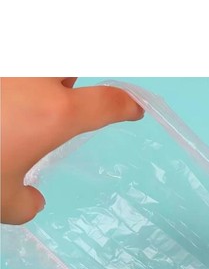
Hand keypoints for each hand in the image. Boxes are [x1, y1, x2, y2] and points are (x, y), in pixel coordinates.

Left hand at [1, 77, 142, 224]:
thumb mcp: (0, 201)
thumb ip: (24, 203)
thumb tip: (34, 201)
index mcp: (54, 115)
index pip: (108, 103)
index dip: (127, 106)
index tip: (135, 109)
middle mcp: (34, 80)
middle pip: (74, 65)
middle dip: (72, 80)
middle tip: (63, 97)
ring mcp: (11, 69)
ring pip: (39, 64)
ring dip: (39, 77)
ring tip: (24, 106)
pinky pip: (14, 74)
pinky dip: (15, 84)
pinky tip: (5, 105)